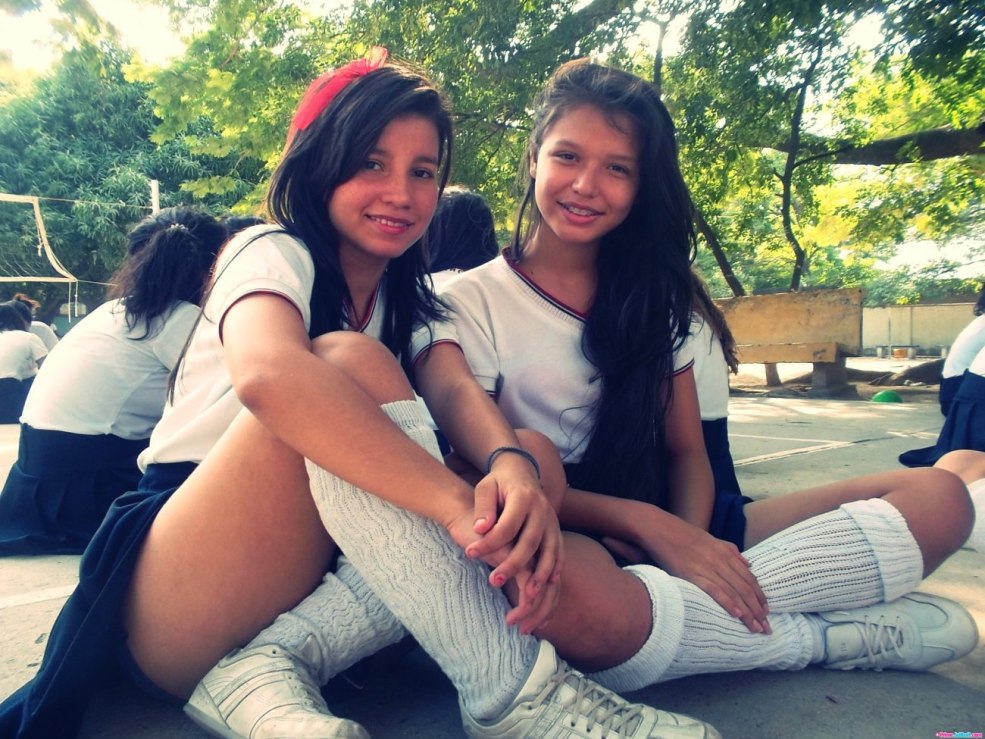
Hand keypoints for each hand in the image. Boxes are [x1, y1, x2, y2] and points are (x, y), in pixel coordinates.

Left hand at [455, 456, 563, 630]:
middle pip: (529, 542)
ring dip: (539, 575)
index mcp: (523, 497)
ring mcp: (552, 521)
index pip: (507, 526)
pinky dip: (555, 569)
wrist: (521, 472)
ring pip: (550, 552)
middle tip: (493, 580)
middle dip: (512, 565)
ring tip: (527, 595)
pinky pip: (559, 552)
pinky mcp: (556, 530)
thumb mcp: (485, 487)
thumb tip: (481, 529)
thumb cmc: (498, 482)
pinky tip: (548, 586)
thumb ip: (483, 507)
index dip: (489, 542)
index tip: (470, 553)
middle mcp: (542, 510)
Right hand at [626, 515, 770, 633]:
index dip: (760, 596)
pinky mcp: (692, 574)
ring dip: (747, 612)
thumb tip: (748, 564)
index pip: (749, 578)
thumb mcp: (712, 539)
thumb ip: (731, 551)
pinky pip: (714, 590)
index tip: (767, 611)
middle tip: (767, 628)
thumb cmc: (684, 534)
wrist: (660, 528)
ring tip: (756, 628)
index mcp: (726, 553)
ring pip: (734, 592)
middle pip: (745, 589)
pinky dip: (727, 602)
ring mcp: (707, 567)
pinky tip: (736, 614)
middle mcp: (720, 561)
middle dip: (758, 610)